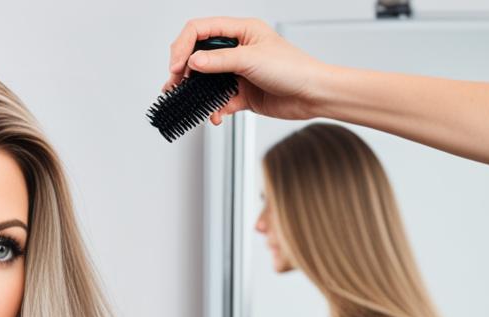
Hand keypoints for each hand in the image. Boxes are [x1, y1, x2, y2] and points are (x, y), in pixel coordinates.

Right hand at [163, 17, 333, 123]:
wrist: (313, 95)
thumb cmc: (294, 69)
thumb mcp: (251, 59)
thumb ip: (218, 61)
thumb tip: (192, 62)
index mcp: (241, 31)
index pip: (201, 30)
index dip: (184, 46)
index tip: (177, 66)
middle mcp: (238, 49)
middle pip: (199, 55)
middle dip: (184, 71)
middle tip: (175, 85)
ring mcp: (238, 72)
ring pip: (207, 80)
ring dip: (196, 93)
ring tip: (188, 102)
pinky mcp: (242, 93)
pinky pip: (219, 100)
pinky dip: (215, 109)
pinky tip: (217, 115)